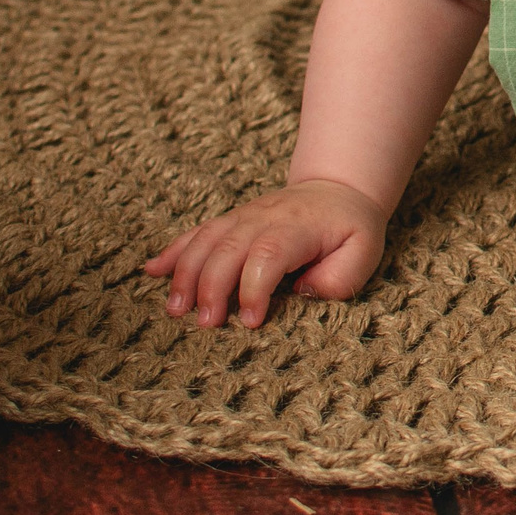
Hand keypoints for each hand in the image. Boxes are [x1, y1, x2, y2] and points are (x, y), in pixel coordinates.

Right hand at [142, 177, 387, 329]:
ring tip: (175, 309)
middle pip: (228, 248)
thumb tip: (304, 293)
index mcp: (297, 227)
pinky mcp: (230, 222)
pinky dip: (172, 251)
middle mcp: (263, 218)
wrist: (338, 190)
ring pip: (205, 240)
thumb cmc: (350, 228)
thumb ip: (341, 276)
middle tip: (205, 324)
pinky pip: (196, 233)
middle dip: (211, 287)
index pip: (268, 254)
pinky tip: (151, 271)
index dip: (253, 287)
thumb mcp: (364, 251)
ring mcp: (242, 218)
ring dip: (185, 273)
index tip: (248, 321)